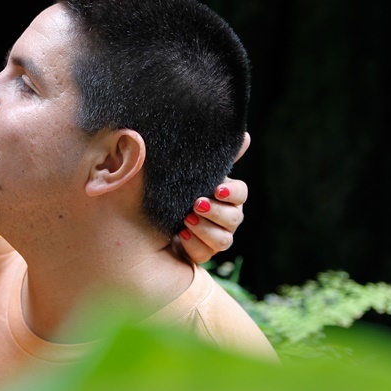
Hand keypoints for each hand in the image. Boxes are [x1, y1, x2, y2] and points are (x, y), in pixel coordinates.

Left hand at [176, 133, 249, 263]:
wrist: (144, 220)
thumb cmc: (169, 190)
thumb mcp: (184, 171)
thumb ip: (209, 155)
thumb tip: (246, 137)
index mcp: (224, 195)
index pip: (241, 193)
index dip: (233, 192)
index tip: (217, 188)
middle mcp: (224, 217)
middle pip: (235, 217)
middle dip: (216, 212)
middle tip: (196, 205)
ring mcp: (215, 238)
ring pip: (224, 240)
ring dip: (205, 229)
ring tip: (185, 220)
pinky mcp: (201, 254)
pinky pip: (205, 254)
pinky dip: (193, 245)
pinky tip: (180, 236)